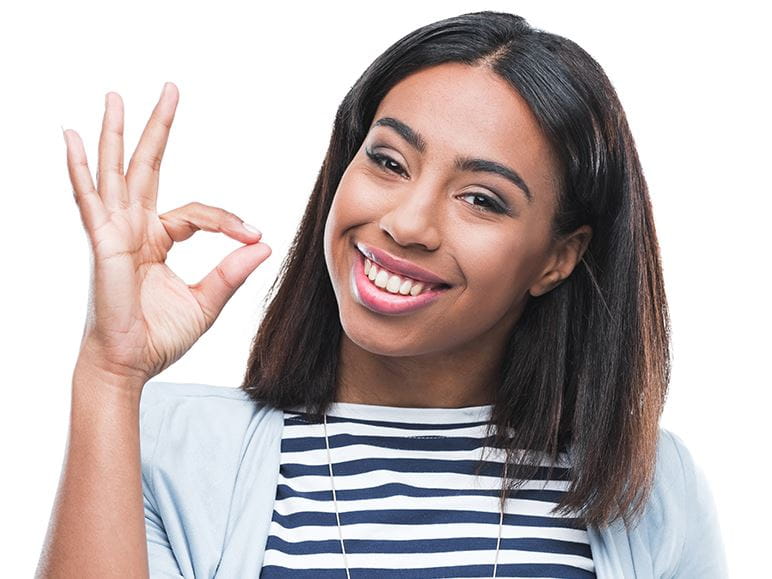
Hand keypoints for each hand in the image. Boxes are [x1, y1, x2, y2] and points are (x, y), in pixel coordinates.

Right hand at [64, 82, 270, 387]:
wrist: (130, 365)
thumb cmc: (159, 337)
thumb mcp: (206, 301)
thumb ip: (231, 272)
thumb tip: (263, 246)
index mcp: (157, 241)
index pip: (196, 213)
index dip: (227, 220)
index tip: (254, 234)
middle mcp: (134, 230)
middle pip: (147, 167)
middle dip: (158, 128)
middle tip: (171, 90)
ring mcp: (115, 233)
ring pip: (117, 172)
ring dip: (117, 133)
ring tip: (115, 95)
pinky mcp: (103, 243)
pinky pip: (90, 199)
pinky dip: (80, 169)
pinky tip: (72, 137)